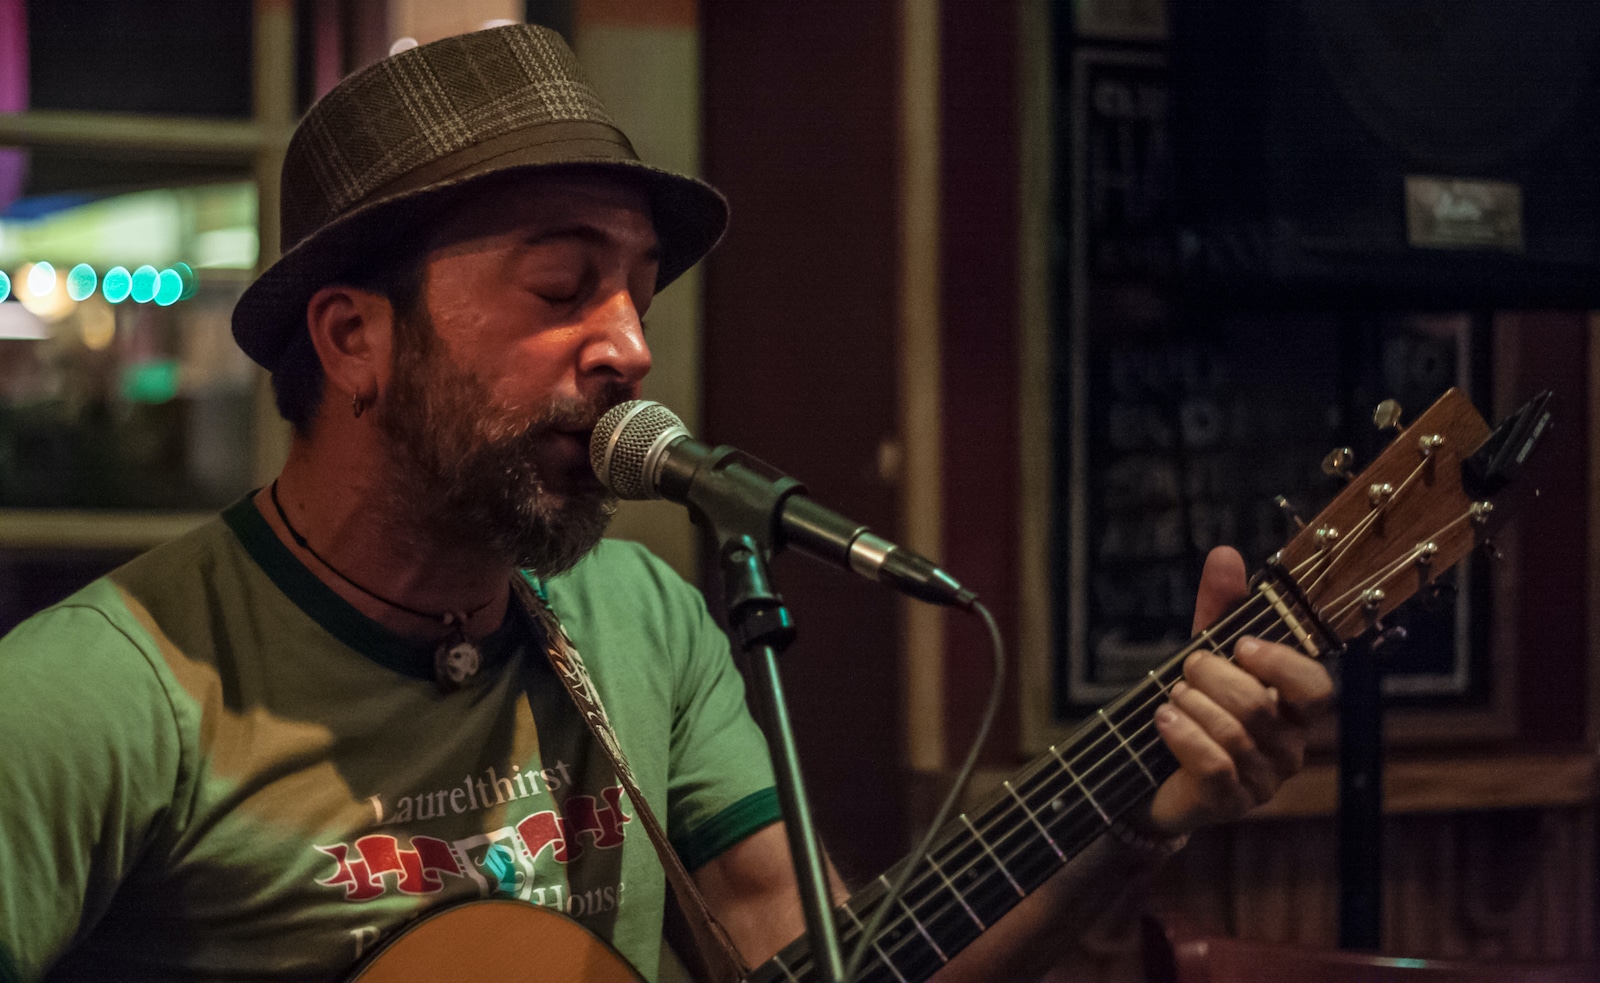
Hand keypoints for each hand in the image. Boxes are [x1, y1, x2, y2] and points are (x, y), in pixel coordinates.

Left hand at [1144, 546, 1332, 835]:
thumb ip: (1219, 608)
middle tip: (1186, 668)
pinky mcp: (1230, 803)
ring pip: (1234, 733)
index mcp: (1292, 710)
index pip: (1316, 689)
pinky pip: (1215, 765)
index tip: (1242, 645)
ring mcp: (1262, 780)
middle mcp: (1288, 748)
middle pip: (1261, 706)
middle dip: (1214, 677)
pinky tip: (1163, 719)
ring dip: (1192, 705)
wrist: (1150, 774)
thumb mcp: (1205, 655)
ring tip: (1171, 696)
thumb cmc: (1193, 710)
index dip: (1282, 664)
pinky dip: (1184, 735)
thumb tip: (1226, 553)